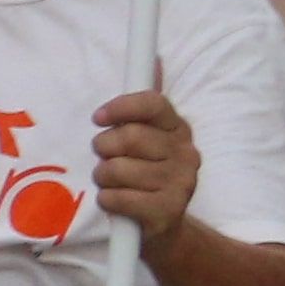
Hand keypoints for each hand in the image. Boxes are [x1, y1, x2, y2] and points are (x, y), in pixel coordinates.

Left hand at [91, 87, 201, 243]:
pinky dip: (107, 200)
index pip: (152, 103)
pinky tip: (117, 201)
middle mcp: (186, 154)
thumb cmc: (145, 174)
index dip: (120, 107)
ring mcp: (180, 184)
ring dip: (103, 177)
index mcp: (178, 129)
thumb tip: (154, 59)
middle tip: (104, 157)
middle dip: (103, 147)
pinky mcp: (167, 211)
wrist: (163, 227)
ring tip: (112, 182)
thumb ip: (146, 105)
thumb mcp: (150, 137)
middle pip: (128, 137)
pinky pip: (117, 198)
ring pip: (117, 169)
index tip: (98, 118)